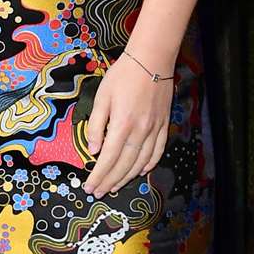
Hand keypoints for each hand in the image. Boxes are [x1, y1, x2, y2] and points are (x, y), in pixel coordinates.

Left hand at [82, 54, 172, 198]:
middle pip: (124, 165)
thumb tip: (93, 150)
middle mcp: (140, 131)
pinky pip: (157, 152)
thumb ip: (96, 124)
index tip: (89, 187)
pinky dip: (148, 166)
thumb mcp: (102, 96)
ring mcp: (155, 130)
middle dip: (110, 181)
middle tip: (98, 192)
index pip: (108, 158)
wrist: (152, 60)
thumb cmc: (122, 75)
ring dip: (127, 178)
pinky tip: (140, 172)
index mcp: (122, 124)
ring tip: (114, 186)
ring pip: (141, 163)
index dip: (98, 175)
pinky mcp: (164, 126)